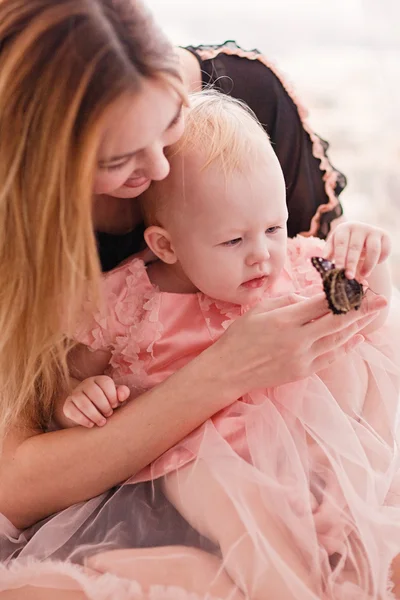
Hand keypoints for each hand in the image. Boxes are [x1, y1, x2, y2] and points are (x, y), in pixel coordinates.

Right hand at [63, 376, 129, 427]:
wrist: (91, 413)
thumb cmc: (108, 403)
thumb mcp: (117, 397)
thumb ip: (123, 393)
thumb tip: (122, 396)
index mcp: (99, 380)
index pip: (105, 382)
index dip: (112, 395)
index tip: (115, 405)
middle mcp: (86, 384)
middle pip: (93, 392)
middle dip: (104, 406)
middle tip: (109, 414)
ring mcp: (75, 394)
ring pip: (82, 402)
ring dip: (94, 414)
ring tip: (102, 422)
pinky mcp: (67, 405)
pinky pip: (72, 411)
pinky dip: (83, 420)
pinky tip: (91, 424)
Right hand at [214, 292, 386, 395]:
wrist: (229, 370)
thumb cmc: (240, 336)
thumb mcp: (260, 309)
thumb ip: (288, 300)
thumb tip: (310, 299)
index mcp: (285, 319)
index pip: (322, 303)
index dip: (343, 293)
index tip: (359, 285)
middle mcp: (297, 339)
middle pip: (338, 321)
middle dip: (363, 309)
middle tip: (382, 300)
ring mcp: (301, 358)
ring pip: (338, 340)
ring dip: (358, 326)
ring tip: (373, 316)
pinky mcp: (302, 371)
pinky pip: (330, 357)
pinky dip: (346, 346)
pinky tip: (357, 337)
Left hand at [323, 221, 390, 279]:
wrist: (362, 238)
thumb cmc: (345, 244)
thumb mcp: (335, 246)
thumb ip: (329, 252)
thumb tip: (324, 259)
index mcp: (344, 229)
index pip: (341, 244)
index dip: (340, 258)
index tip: (339, 271)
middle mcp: (358, 227)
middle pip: (355, 247)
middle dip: (351, 264)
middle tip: (349, 277)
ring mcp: (372, 230)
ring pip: (373, 249)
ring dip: (368, 265)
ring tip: (363, 274)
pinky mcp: (384, 235)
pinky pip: (384, 250)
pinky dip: (380, 260)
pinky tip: (375, 265)